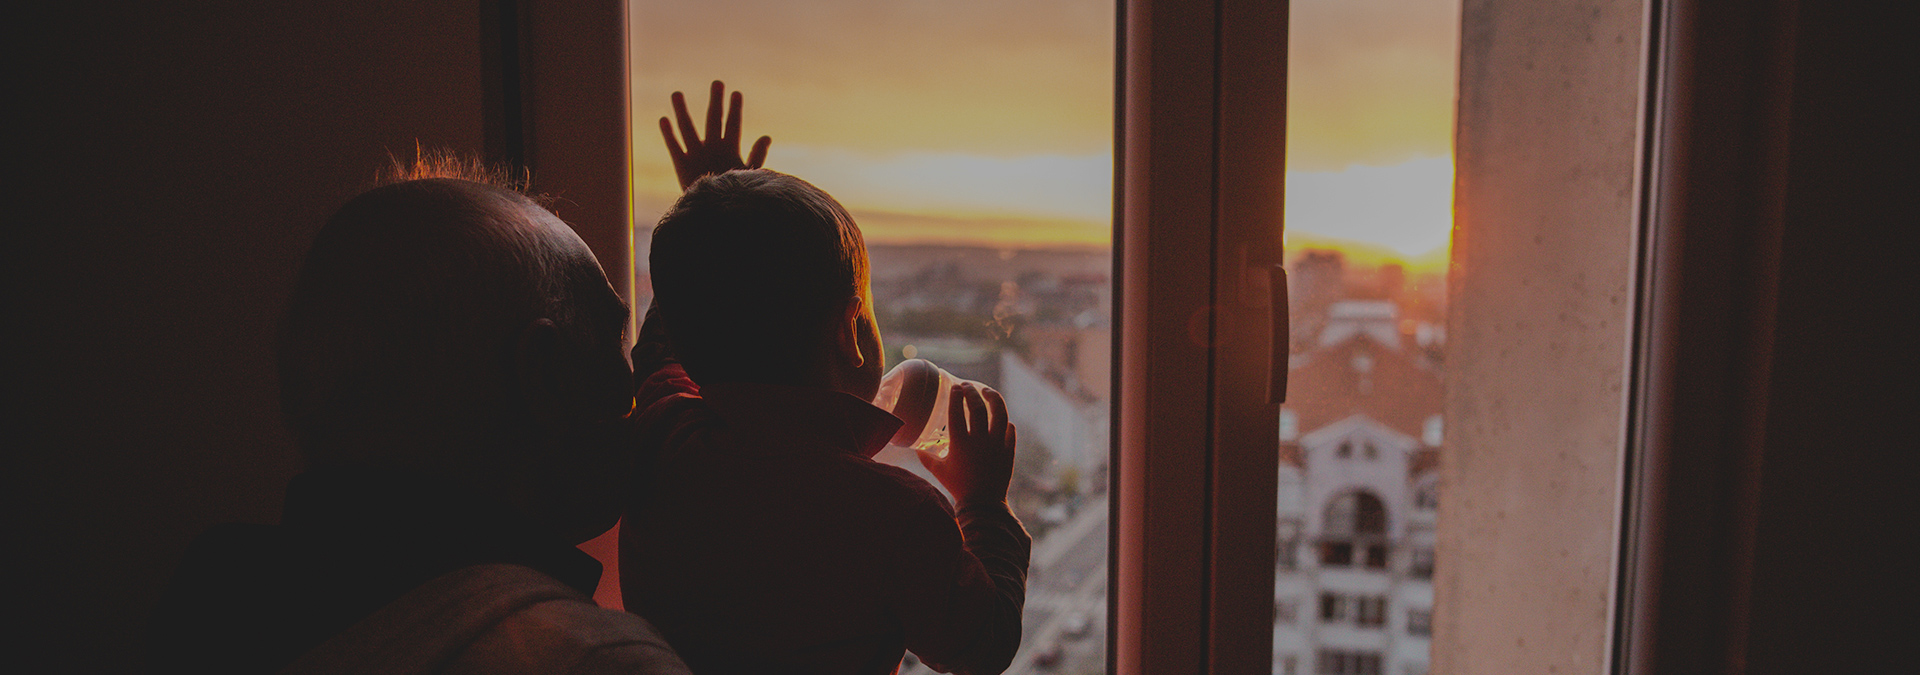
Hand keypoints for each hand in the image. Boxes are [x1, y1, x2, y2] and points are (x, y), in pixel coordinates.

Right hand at [661, 80, 771, 190]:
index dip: (735, 110)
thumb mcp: (748, 174)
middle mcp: (713, 147)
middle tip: (717, 83)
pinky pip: (674, 146)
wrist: (717, 213)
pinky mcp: (682, 165)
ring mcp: (696, 154)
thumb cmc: (736, 194)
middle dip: (716, 102)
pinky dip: (669, 134)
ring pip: (687, 128)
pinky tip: (664, 120)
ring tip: (676, 94)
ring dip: (682, 112)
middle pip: (713, 120)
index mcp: (730, 148)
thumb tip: (766, 137)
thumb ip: (757, 155)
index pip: (733, 124)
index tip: (736, 93)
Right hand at [918, 383, 1016, 508]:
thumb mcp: (939, 471)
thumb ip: (927, 457)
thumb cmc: (958, 487)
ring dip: (994, 399)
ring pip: (999, 413)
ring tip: (988, 392)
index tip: (955, 388)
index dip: (956, 396)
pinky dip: (1005, 423)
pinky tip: (1002, 420)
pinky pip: (1010, 431)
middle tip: (967, 387)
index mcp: (960, 443)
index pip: (957, 411)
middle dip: (972, 392)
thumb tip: (916, 448)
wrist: (983, 504)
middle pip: (977, 407)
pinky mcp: (1008, 451)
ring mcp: (997, 444)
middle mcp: (980, 440)